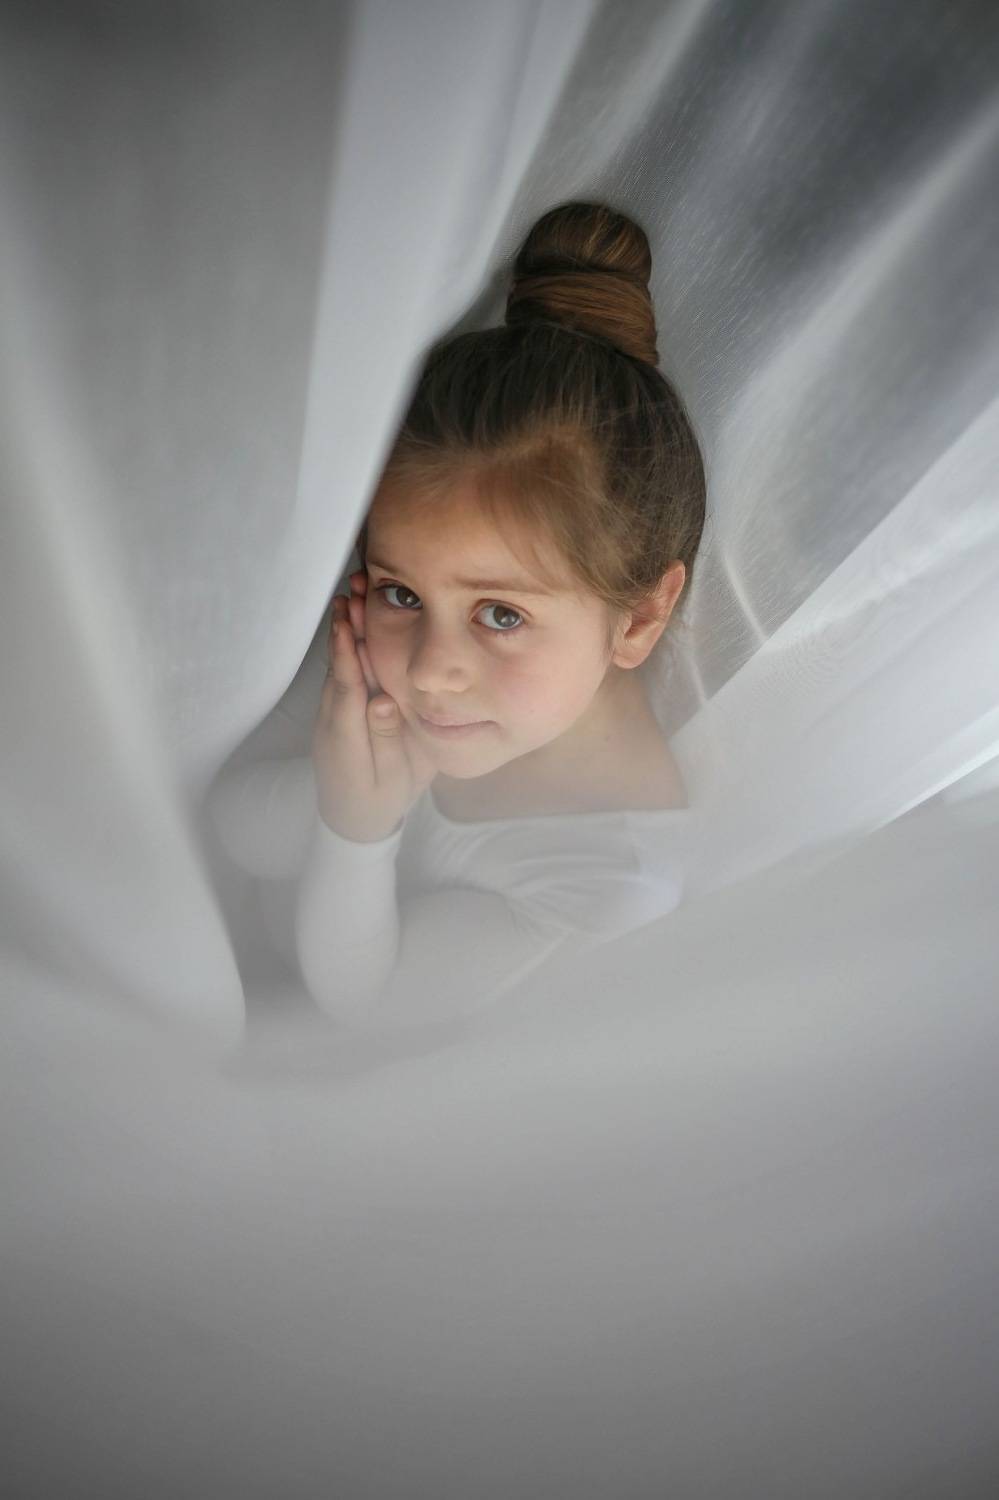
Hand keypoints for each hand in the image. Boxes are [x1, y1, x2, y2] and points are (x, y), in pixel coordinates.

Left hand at [311, 570, 437, 842]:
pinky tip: (357, 621)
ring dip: (346, 628)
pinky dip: (348, 645)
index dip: (349, 649)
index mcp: (348, 738)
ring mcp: (331, 715)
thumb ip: (389, 740)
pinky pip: (342, 674)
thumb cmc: (381, 801)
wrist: (352, 823)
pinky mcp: (336, 712)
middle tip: (357, 584)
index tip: (351, 616)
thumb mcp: (394, 778)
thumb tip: (384, 701)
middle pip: (340, 666)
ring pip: (339, 666)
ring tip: (356, 590)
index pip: (348, 686)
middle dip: (347, 625)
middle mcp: (333, 721)